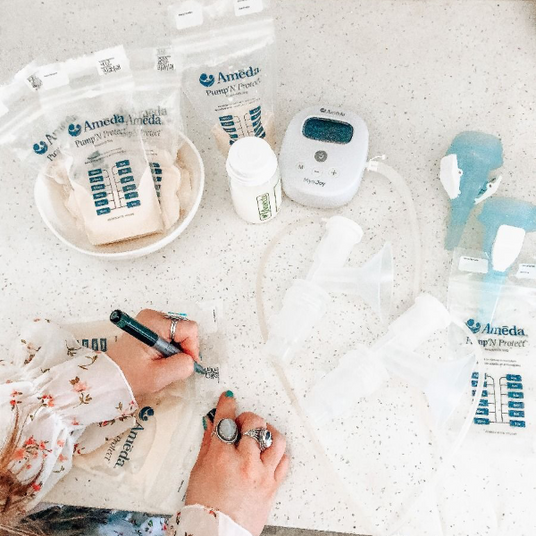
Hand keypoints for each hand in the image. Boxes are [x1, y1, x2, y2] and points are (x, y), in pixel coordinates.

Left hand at [106, 309, 198, 398]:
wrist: (109, 376)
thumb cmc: (131, 376)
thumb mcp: (159, 376)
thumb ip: (182, 366)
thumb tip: (191, 359)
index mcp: (155, 323)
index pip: (189, 329)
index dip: (192, 347)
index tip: (184, 363)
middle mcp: (153, 316)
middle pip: (184, 329)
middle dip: (183, 349)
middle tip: (170, 365)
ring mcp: (151, 320)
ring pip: (179, 333)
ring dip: (176, 349)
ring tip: (162, 362)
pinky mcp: (149, 326)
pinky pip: (171, 334)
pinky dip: (170, 347)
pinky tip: (158, 358)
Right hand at [186, 391, 289, 535]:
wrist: (217, 534)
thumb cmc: (205, 507)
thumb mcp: (199, 471)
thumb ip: (208, 444)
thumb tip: (213, 424)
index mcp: (222, 458)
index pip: (226, 420)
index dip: (227, 404)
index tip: (228, 398)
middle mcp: (245, 463)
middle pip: (255, 424)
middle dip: (247, 418)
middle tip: (241, 424)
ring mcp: (262, 474)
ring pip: (276, 439)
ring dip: (267, 432)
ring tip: (259, 436)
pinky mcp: (273, 486)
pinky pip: (284, 461)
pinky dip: (277, 453)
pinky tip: (267, 454)